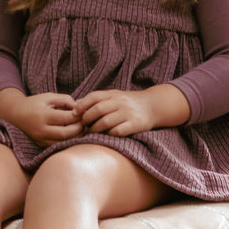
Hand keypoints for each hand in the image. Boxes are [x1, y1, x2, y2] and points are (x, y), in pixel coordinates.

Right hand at [0, 88, 82, 146]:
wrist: (15, 114)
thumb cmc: (34, 103)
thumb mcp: (48, 97)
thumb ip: (64, 99)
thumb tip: (79, 106)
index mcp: (43, 115)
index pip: (66, 118)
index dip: (78, 116)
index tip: (83, 112)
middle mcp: (41, 130)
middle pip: (66, 133)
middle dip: (79, 128)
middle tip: (85, 122)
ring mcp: (40, 139)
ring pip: (63, 142)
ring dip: (76, 137)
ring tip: (81, 128)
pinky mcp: (41, 145)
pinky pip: (58, 145)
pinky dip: (68, 141)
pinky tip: (73, 134)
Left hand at [75, 85, 190, 136]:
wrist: (154, 105)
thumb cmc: (129, 103)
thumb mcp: (115, 96)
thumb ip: (98, 99)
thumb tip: (76, 105)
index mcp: (114, 94)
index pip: (94, 97)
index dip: (82, 105)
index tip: (75, 113)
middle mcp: (120, 102)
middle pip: (98, 109)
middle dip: (87, 118)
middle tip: (84, 125)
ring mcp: (128, 113)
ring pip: (106, 122)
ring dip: (96, 128)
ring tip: (93, 131)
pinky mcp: (135, 124)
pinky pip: (118, 131)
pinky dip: (110, 134)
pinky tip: (108, 134)